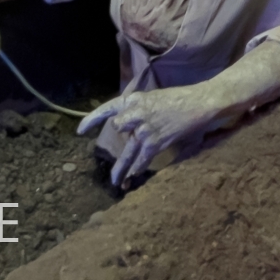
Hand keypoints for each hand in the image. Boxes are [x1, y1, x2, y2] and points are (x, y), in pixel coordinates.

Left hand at [78, 84, 223, 184]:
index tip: (80, 131)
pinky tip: (134, 176)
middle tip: (114, 164)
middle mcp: (136, 112)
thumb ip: (140, 111)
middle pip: (117, 128)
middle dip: (118, 143)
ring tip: (116, 181)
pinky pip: (142, 158)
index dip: (92, 119)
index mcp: (135, 99)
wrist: (199, 101)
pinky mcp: (155, 140)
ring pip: (127, 151)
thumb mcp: (154, 98)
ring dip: (121, 168)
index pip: (108, 108)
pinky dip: (138, 168)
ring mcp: (145, 127)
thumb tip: (131, 125)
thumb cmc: (180, 99)